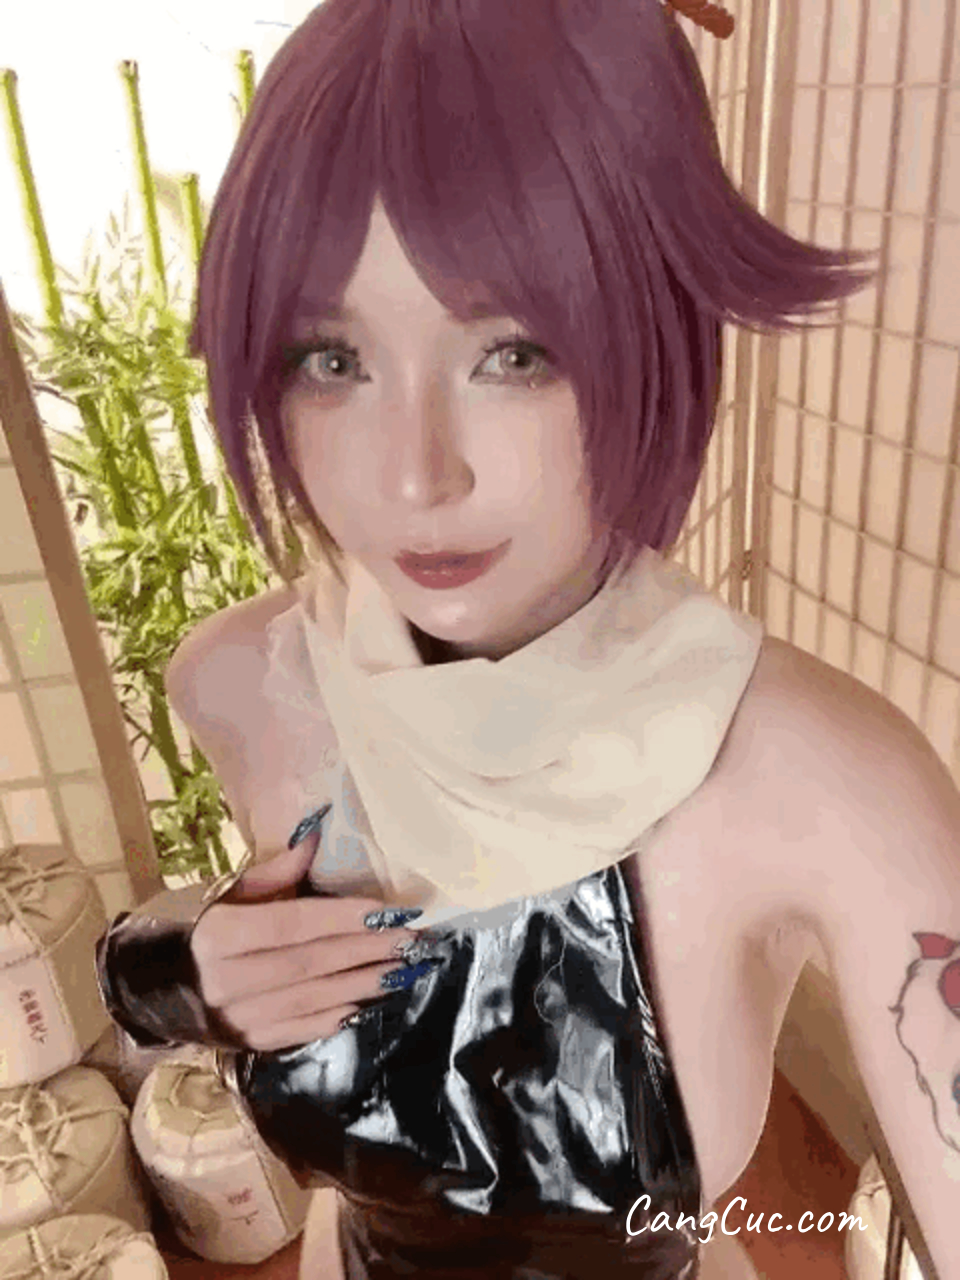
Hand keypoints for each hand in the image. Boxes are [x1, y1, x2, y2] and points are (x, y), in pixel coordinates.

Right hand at [191, 839, 423, 1050]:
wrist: (161, 988)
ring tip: (404, 968)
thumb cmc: (206, 929)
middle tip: (410, 939)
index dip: (343, 918)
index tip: (388, 911)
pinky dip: (339, 1014)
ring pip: (314, 998)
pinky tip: (369, 1000)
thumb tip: (317, 832)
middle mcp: (227, 979)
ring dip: (364, 983)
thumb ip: (277, 871)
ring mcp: (239, 1017)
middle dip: (367, 950)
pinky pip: (303, 1029)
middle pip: (311, 962)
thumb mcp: (232, 894)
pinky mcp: (250, 1043)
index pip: (293, 924)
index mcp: (220, 934)